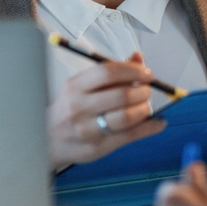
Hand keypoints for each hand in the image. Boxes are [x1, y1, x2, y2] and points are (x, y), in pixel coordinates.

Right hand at [48, 52, 165, 171]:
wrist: (48, 139)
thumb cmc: (70, 108)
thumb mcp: (82, 85)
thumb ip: (111, 72)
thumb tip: (138, 58)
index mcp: (75, 86)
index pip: (108, 72)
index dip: (133, 71)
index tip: (147, 73)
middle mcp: (79, 107)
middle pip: (120, 95)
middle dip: (142, 91)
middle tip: (148, 90)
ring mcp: (87, 129)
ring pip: (126, 117)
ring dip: (144, 110)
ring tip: (146, 107)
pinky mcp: (97, 147)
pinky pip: (129, 136)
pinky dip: (149, 128)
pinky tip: (158, 123)